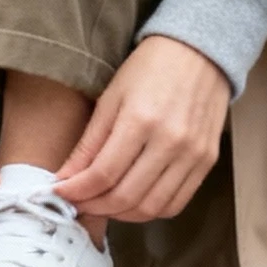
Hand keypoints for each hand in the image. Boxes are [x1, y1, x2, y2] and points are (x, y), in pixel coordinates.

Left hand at [54, 36, 228, 222]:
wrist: (199, 52)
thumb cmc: (150, 69)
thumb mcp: (111, 97)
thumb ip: (89, 143)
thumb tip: (66, 178)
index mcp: (141, 120)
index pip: (103, 174)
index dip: (77, 191)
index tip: (59, 192)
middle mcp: (171, 142)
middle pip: (126, 197)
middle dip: (94, 206)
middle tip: (77, 203)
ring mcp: (193, 155)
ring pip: (151, 208)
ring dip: (121, 214)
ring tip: (101, 204)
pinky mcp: (208, 162)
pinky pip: (176, 203)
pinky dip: (150, 211)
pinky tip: (132, 202)